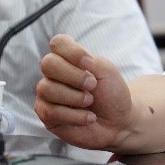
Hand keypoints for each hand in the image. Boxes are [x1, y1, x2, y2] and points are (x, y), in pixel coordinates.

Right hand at [34, 34, 132, 149]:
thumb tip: (67, 64)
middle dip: (73, 76)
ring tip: (90, 102)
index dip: (72, 51)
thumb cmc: (111, 92)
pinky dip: (75, 116)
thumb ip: (88, 61)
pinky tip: (88, 117)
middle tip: (92, 85)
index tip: (90, 64)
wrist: (117, 121)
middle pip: (48, 63)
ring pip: (46, 89)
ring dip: (75, 97)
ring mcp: (48, 94)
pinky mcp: (46, 115)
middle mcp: (54, 74)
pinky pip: (51, 111)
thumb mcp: (106, 71)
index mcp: (69, 59)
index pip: (58, 43)